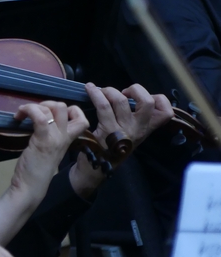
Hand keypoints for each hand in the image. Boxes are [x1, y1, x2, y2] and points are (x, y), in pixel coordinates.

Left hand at [10, 101, 88, 202]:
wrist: (30, 188)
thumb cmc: (36, 170)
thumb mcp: (48, 150)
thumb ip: (50, 136)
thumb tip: (41, 119)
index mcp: (67, 140)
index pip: (81, 119)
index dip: (69, 109)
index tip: (51, 112)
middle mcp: (64, 137)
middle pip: (65, 107)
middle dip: (47, 103)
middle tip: (34, 112)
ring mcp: (55, 138)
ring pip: (54, 108)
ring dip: (35, 106)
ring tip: (23, 113)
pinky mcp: (42, 140)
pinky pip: (40, 116)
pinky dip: (29, 110)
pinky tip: (19, 116)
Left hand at [68, 83, 173, 197]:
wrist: (96, 166)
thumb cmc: (112, 146)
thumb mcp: (130, 132)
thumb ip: (135, 117)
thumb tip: (129, 95)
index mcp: (146, 128)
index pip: (166, 113)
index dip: (160, 99)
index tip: (144, 96)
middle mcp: (138, 129)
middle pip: (148, 102)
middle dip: (135, 89)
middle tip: (123, 92)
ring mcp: (123, 131)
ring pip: (121, 101)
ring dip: (109, 90)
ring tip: (100, 91)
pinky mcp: (107, 131)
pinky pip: (103, 106)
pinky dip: (95, 94)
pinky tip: (89, 90)